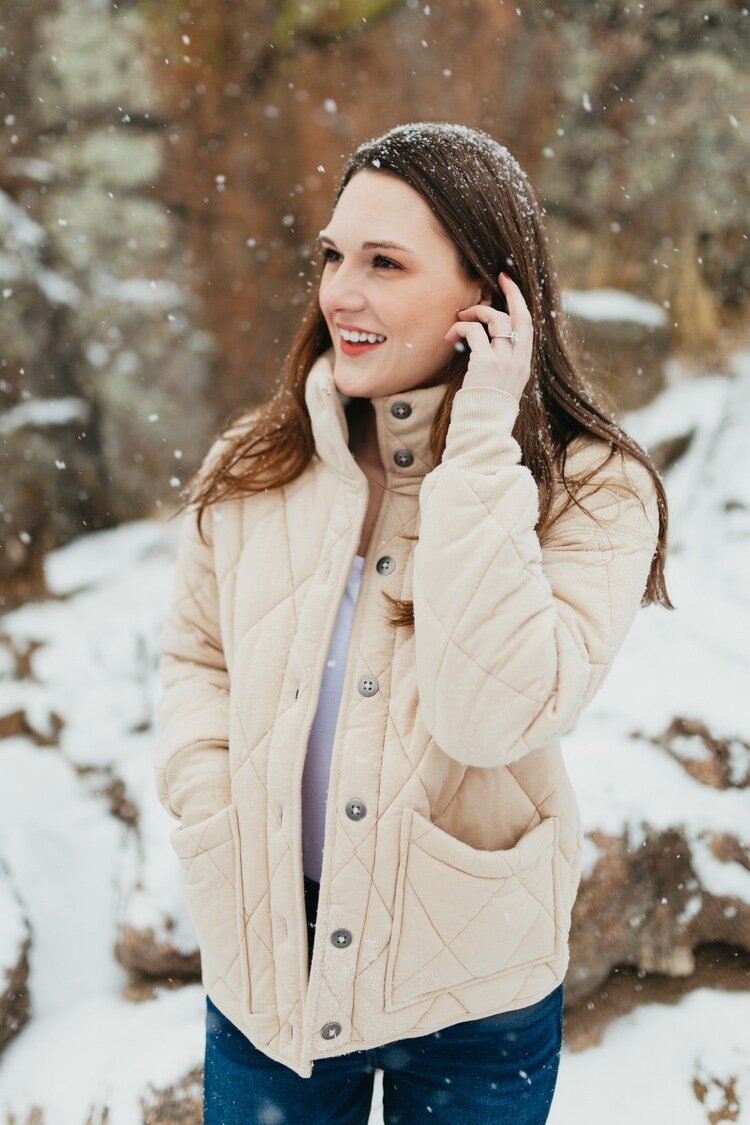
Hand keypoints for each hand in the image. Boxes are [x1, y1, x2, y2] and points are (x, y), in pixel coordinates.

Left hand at [444, 272, 532, 402]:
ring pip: (496, 320)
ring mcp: (504, 361)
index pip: (528, 327)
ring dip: (476, 313)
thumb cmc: (486, 412)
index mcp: (523, 366)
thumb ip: (501, 366)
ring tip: (461, 318)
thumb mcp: (501, 387)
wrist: (483, 431)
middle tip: (499, 278)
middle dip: (512, 293)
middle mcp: (518, 361)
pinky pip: (474, 333)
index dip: (520, 304)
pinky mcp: (485, 363)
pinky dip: (461, 328)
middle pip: (520, 317)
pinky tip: (451, 336)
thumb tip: (488, 347)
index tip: (510, 287)